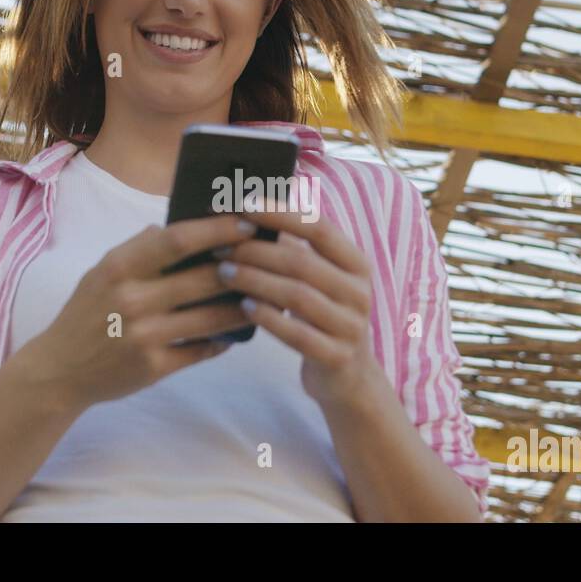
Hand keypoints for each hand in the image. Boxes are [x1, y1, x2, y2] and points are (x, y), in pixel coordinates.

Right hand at [19, 214, 258, 408]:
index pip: (179, 239)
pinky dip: (223, 340)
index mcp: (119, 267)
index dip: (219, 229)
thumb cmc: (88, 312)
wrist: (59, 369)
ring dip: (244, 306)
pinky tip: (235, 333)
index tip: (249, 222)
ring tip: (266, 295)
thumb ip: (141, 247)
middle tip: (271, 259)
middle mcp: (132, 299)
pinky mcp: (153, 367)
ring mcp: (144, 336)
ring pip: (212, 317)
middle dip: (245, 266)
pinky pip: (202, 350)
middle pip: (205, 278)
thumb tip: (188, 224)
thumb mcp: (103, 271)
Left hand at [213, 210, 380, 408]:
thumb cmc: (320, 317)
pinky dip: (268, 318)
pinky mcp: (337, 357)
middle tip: (220, 247)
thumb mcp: (320, 280)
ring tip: (223, 272)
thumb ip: (296, 249)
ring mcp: (351, 327)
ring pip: (297, 296)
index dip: (281, 214)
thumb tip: (248, 209)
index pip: (319, 228)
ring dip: (255, 281)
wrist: (348, 377)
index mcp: (357, 264)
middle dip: (256, 252)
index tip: (243, 204)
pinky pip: (297, 334)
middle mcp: (360, 292)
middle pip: (303, 263)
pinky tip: (243, 307)